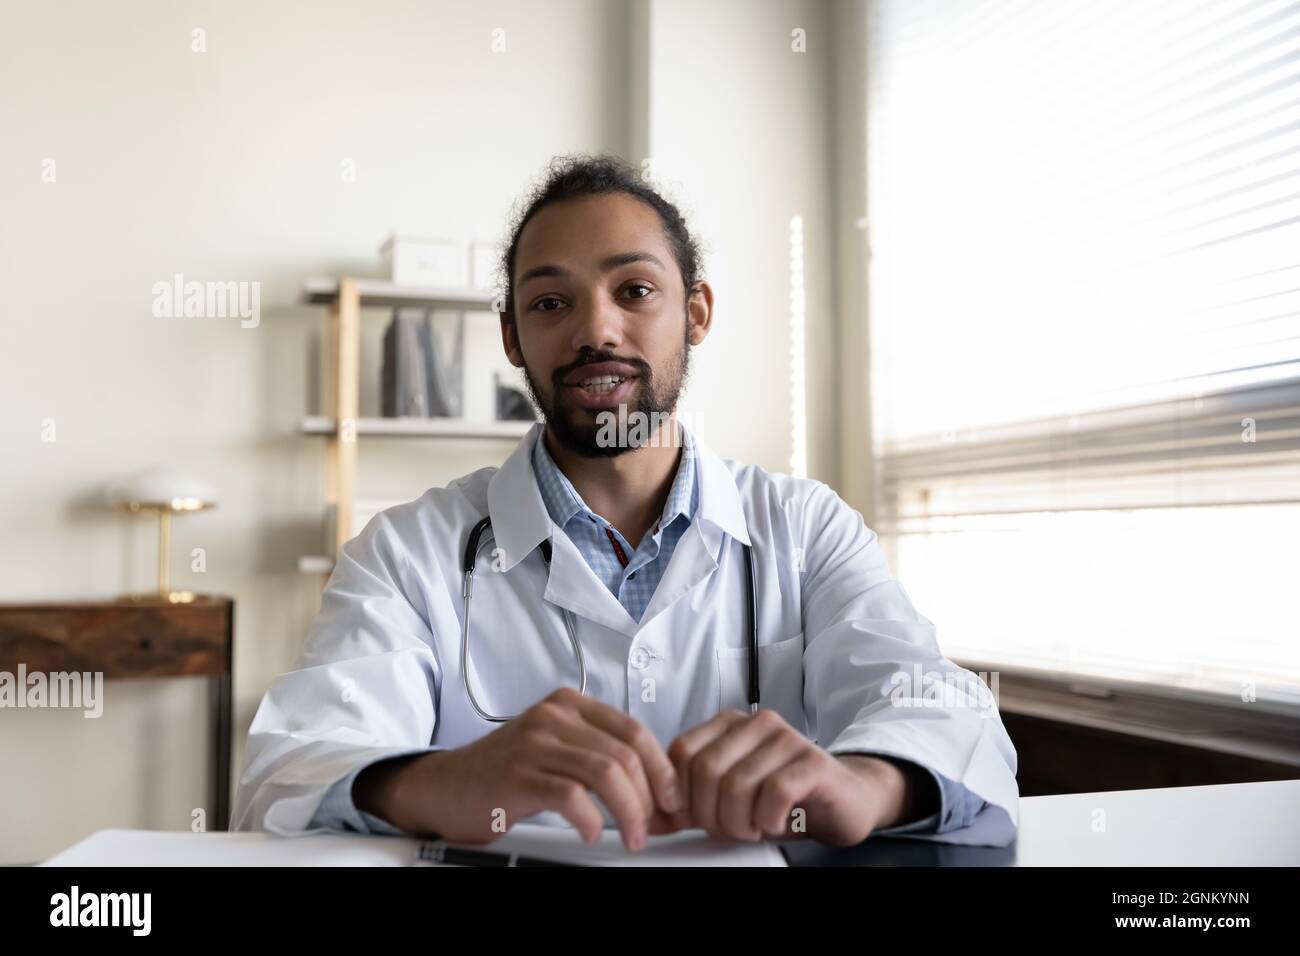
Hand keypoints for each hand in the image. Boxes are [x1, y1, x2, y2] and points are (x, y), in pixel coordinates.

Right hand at [354, 687, 681, 849]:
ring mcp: (534, 743)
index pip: (634, 731)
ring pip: (606, 772)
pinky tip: (593, 833)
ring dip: (629, 812)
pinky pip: (571, 795)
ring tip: (632, 836)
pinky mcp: (518, 775)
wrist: (443, 787)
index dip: (661, 769)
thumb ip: (596, 751)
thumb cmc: (503, 773)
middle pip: (626, 753)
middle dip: (650, 797)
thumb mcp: (554, 746)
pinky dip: (592, 820)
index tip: (671, 800)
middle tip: (652, 826)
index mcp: (569, 705)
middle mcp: (554, 717)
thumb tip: (653, 784)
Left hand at [664, 708, 912, 846]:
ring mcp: (786, 738)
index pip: (681, 752)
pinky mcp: (812, 762)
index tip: (694, 820)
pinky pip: (773, 793)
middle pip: (705, 770)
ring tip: (753, 828)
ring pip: (736, 784)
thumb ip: (689, 803)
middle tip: (728, 830)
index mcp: (729, 725)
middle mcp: (755, 723)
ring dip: (739, 822)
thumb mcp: (728, 799)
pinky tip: (774, 823)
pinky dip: (767, 819)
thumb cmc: (783, 798)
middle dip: (709, 814)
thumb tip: (648, 819)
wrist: (843, 800)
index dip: (681, 794)